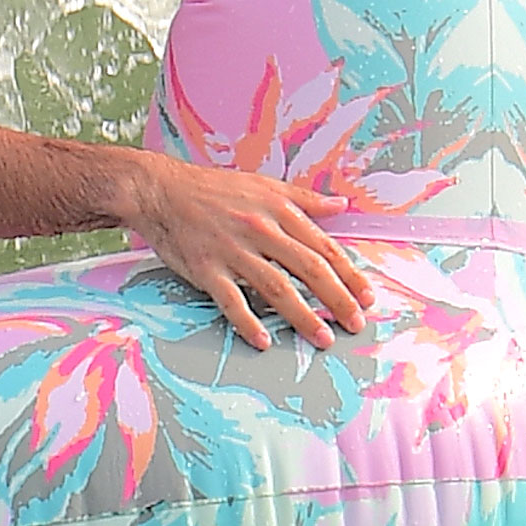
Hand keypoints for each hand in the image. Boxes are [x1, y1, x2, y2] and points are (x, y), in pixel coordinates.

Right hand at [118, 156, 373, 349]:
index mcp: (278, 210)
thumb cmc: (212, 188)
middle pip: (308, 269)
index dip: (349, 274)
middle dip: (338, 299)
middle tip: (355, 324)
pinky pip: (231, 300)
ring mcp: (232, 250)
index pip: (323, 247)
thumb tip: (340, 205)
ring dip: (303, 315)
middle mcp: (260, 229)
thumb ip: (304, 198)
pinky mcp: (205, 268)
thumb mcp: (263, 184)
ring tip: (323, 338)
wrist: (159, 189)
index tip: (367, 297)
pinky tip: (263, 341)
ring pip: (276, 287)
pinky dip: (248, 322)